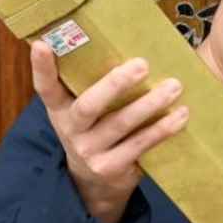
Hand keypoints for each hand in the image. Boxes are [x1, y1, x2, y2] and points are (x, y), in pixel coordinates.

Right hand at [30, 41, 188, 222]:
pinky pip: (141, 145)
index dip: (41, 67)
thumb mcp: (83, 109)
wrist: (95, 182)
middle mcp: (71, 130)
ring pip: (121, 124)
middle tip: (142, 64)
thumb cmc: (95, 129)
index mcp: (60, 109)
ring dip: (150, 104)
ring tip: (174, 86)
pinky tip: (181, 115)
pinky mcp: (112, 167)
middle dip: (115, 84)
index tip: (42, 45)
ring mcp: (90, 151)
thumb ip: (90, 83)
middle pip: (89, 105)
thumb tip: (123, 39)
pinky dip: (162, 129)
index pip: (45, 88)